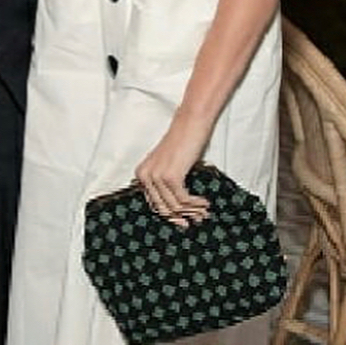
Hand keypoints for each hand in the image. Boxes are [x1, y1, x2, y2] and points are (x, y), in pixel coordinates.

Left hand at [134, 109, 212, 226]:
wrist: (191, 123)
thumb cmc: (183, 141)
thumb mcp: (169, 164)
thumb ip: (167, 183)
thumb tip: (179, 209)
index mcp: (142, 173)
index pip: (154, 204)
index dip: (170, 215)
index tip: (183, 221)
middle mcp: (145, 176)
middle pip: (162, 208)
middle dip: (181, 217)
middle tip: (195, 221)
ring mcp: (156, 177)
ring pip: (174, 206)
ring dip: (192, 211)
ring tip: (204, 212)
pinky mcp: (170, 177)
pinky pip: (183, 200)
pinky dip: (195, 204)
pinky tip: (204, 203)